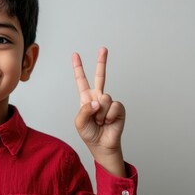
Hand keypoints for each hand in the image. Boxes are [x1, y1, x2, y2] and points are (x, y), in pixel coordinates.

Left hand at [72, 47, 125, 176]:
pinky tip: (109, 122)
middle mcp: (98, 97)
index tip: (75, 55)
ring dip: (101, 113)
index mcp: (86, 98)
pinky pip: (114, 106)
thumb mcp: (79, 122)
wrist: (102, 145)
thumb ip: (85, 110)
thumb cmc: (89, 134)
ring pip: (104, 98)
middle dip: (102, 62)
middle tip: (103, 49)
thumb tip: (98, 101)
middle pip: (100, 76)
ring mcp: (109, 102)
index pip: (81, 80)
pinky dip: (109, 116)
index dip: (78, 68)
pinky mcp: (119, 108)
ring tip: (100, 121)